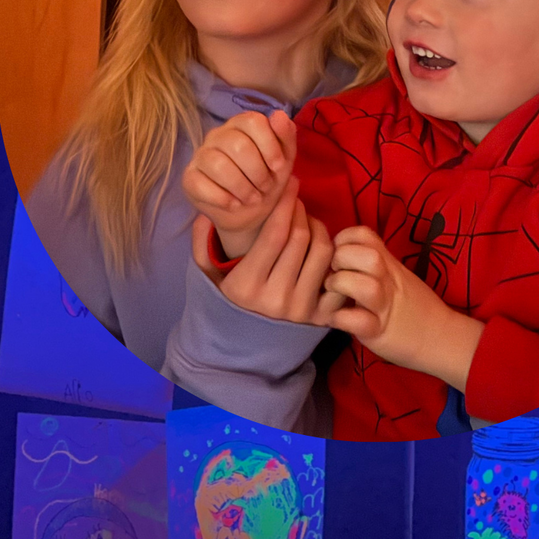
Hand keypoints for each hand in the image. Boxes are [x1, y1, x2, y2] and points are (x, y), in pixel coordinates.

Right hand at [183, 108, 296, 257]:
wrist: (252, 211)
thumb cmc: (268, 178)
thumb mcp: (284, 158)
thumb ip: (285, 135)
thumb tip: (279, 115)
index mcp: (241, 124)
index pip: (253, 121)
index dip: (269, 145)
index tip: (278, 167)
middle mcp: (218, 134)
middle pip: (237, 145)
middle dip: (258, 171)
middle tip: (266, 187)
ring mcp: (201, 155)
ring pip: (218, 165)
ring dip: (242, 187)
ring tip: (253, 198)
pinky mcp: (189, 177)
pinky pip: (200, 184)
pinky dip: (223, 198)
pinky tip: (235, 204)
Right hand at [193, 177, 344, 325]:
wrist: (243, 353)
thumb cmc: (225, 306)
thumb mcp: (207, 279)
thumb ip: (202, 246)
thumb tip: (203, 215)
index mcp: (246, 286)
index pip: (274, 233)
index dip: (285, 204)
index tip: (289, 185)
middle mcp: (275, 299)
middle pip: (301, 238)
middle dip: (301, 210)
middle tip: (296, 199)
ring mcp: (300, 310)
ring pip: (322, 252)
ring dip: (319, 227)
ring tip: (308, 220)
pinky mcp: (320, 318)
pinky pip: (337, 276)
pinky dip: (334, 255)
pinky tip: (321, 245)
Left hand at [319, 226, 484, 390]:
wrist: (440, 337)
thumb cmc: (413, 305)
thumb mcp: (396, 274)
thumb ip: (374, 261)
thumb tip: (339, 252)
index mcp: (389, 264)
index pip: (365, 235)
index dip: (345, 238)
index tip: (338, 250)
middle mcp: (388, 281)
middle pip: (367, 257)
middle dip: (341, 259)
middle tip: (333, 272)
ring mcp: (385, 307)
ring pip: (365, 287)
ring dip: (341, 285)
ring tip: (333, 293)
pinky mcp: (379, 332)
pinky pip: (359, 322)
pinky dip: (342, 318)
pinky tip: (337, 319)